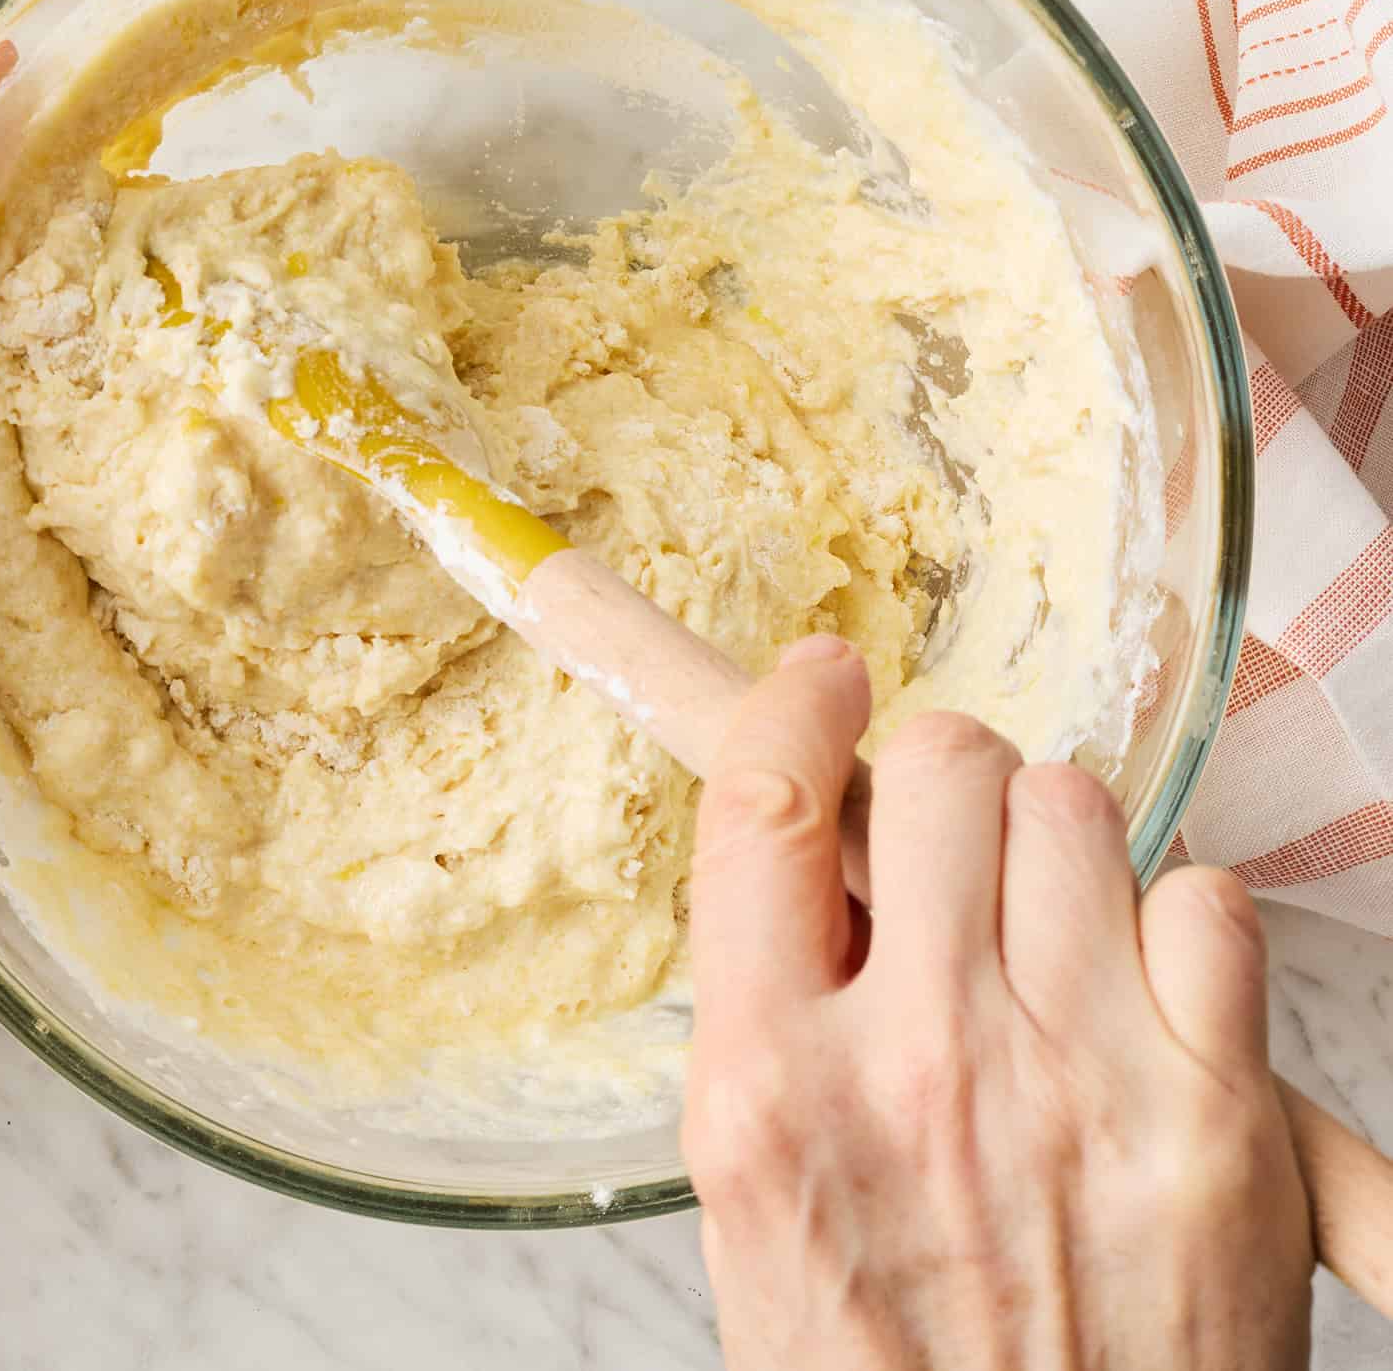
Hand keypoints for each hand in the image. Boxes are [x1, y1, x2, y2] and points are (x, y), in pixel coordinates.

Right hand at [685, 637, 1313, 1369]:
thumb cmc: (886, 1370)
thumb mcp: (760, 1194)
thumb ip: (778, 1009)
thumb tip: (833, 846)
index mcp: (773, 1088)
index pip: (768, 802)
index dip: (797, 704)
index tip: (823, 679)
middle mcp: (925, 1065)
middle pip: (945, 766)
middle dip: (944, 778)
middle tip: (953, 842)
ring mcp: (1084, 1081)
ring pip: (1076, 806)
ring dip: (1052, 842)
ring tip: (1047, 929)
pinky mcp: (1221, 1118)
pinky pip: (1205, 897)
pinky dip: (1174, 921)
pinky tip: (1140, 997)